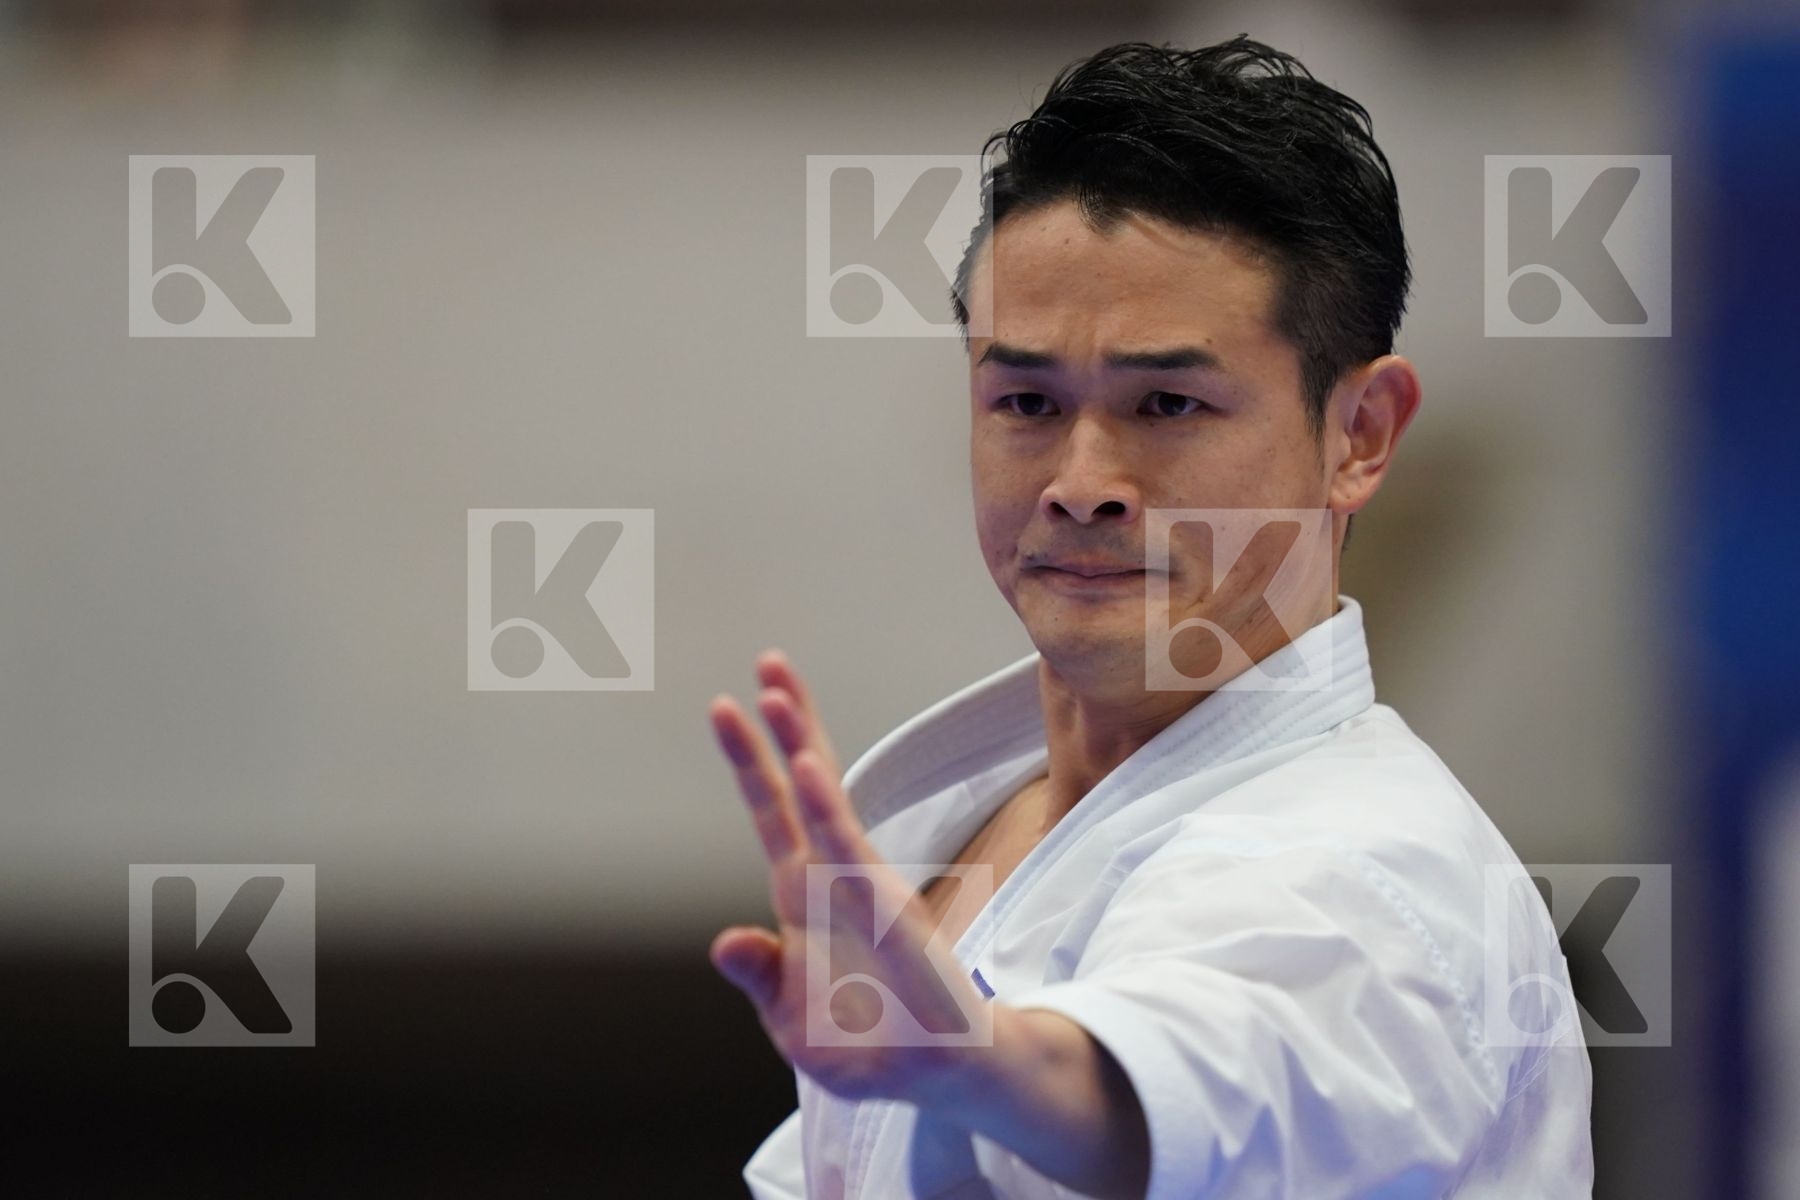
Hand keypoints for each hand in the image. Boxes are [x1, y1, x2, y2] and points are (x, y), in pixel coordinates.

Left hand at [707, 649, 988, 1103]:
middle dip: (786, 725)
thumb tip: (724, 941)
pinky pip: (851, 854)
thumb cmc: (871, 1045)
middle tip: (768, 662)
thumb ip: (759, 976)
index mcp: (806, 897)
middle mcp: (835, 879)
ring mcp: (863, 891)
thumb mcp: (792, 1020)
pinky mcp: (889, 915)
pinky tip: (809, 772)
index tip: (727, 704)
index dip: (752, 761)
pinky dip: (828, 810)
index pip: (775, 814)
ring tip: (775, 695)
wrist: (943, 1076)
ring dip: (800, 746)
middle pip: (803, 787)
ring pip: (824, 805)